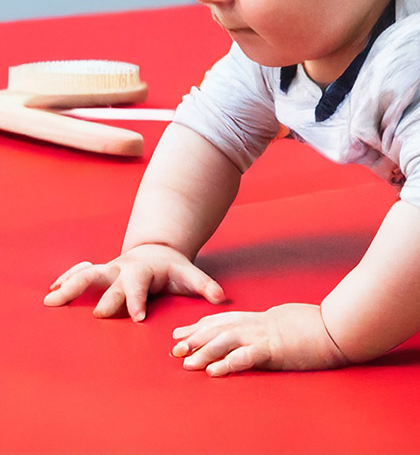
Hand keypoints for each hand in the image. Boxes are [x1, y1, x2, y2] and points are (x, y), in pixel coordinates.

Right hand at [43, 243, 224, 321]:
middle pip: (110, 281)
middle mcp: (123, 269)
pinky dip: (65, 280)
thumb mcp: (190, 275)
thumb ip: (205, 286)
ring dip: (71, 285)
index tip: (136, 318)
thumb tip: (221, 298)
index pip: (140, 288)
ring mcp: (109, 269)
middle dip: (105, 298)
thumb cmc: (173, 269)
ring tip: (52, 300)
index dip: (137, 302)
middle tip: (98, 315)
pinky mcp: (99, 273)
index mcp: (144, 271)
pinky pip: (79, 273)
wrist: (157, 250)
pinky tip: (50, 292)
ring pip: (87, 274)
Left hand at [171, 303, 349, 375]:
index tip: (183, 331)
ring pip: (228, 340)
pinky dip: (228, 363)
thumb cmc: (324, 326)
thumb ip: (277, 326)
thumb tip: (269, 331)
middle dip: (195, 337)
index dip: (203, 325)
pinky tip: (214, 372)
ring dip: (205, 351)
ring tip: (185, 362)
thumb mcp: (294, 321)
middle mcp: (262, 323)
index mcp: (266, 318)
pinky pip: (247, 356)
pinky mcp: (276, 349)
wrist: (341, 326)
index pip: (227, 319)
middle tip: (174, 347)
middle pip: (221, 327)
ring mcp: (268, 335)